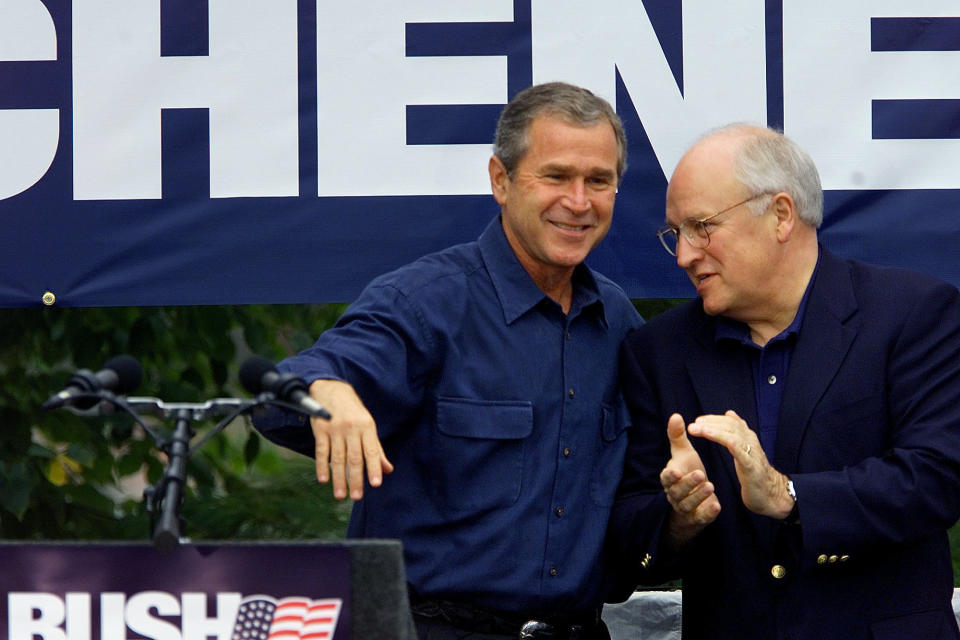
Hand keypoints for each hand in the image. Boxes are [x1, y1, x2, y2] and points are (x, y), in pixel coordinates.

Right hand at [307, 379, 393, 499]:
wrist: (331, 389)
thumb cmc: (353, 412)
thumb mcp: (368, 426)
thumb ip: (376, 449)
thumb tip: (387, 470)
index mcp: (367, 427)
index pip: (371, 451)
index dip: (374, 468)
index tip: (375, 484)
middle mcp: (351, 428)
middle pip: (354, 457)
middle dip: (355, 479)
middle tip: (357, 497)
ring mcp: (335, 429)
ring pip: (338, 458)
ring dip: (339, 478)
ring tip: (340, 495)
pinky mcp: (320, 430)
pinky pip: (321, 451)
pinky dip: (322, 466)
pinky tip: (324, 480)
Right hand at [660, 413, 720, 547]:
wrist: (691, 501)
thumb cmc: (687, 472)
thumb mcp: (682, 454)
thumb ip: (678, 436)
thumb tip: (675, 415)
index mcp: (670, 478)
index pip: (666, 477)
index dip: (670, 475)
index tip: (676, 469)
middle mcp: (675, 494)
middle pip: (677, 491)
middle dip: (688, 484)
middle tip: (701, 474)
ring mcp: (686, 507)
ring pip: (688, 504)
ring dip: (698, 496)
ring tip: (711, 486)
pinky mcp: (698, 517)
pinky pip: (701, 517)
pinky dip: (707, 512)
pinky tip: (717, 505)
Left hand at [687, 410, 792, 518]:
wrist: (771, 495)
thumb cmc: (754, 473)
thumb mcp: (744, 451)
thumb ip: (737, 433)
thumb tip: (730, 414)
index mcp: (748, 438)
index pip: (730, 421)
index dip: (714, 419)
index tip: (698, 421)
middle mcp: (751, 441)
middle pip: (730, 425)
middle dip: (710, 422)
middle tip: (693, 424)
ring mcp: (751, 452)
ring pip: (732, 433)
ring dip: (711, 429)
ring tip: (696, 428)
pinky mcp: (750, 465)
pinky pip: (736, 447)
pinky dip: (721, 438)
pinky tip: (708, 435)